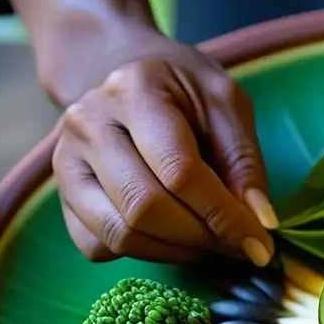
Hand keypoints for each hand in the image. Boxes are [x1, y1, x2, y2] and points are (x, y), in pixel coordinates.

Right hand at [52, 30, 276, 264]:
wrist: (121, 70)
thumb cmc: (181, 89)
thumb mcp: (226, 105)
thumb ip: (246, 163)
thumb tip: (261, 225)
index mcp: (135, 91)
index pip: (179, 172)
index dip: (224, 217)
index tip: (259, 244)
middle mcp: (88, 125)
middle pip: (145, 209)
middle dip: (200, 237)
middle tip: (233, 242)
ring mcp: (66, 161)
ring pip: (120, 234)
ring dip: (175, 251)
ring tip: (206, 238)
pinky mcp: (62, 194)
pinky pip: (97, 246)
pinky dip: (143, 253)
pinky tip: (170, 235)